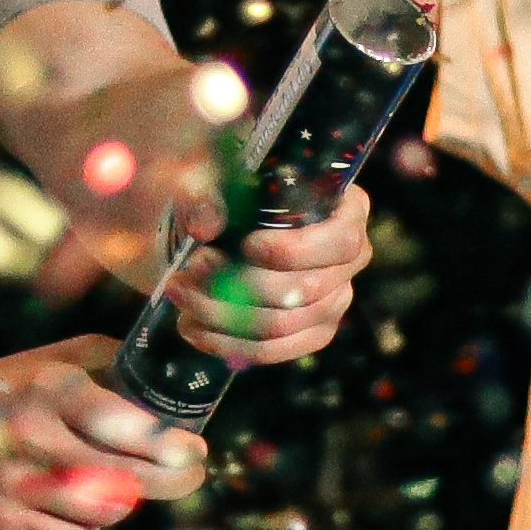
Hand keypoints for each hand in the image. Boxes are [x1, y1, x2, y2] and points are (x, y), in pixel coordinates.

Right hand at [0, 335, 202, 529]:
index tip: (195, 451)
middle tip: (191, 474)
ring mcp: (13, 483)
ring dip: (126, 500)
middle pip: (126, 477)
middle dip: (173, 479)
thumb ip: (114, 367)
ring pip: (106, 513)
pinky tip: (82, 504)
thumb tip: (174, 390)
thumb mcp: (57, 359)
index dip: (169, 445)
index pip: (124, 425)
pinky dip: (89, 525)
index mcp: (50, 388)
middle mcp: (31, 436)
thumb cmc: (9, 386)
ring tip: (124, 483)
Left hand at [159, 190, 369, 367]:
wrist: (220, 224)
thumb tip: (204, 226)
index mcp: (346, 209)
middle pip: (307, 290)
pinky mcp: (311, 333)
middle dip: (240, 285)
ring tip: (179, 293)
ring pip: (282, 325)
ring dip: (222, 314)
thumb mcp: (212, 178)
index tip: (246, 245)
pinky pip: (273, 351)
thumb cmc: (228, 192)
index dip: (294, 251)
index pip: (341, 241)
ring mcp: (335, 301)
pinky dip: (227, 343)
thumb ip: (205, 196)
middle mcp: (350, 258)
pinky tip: (192, 327)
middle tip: (189, 268)